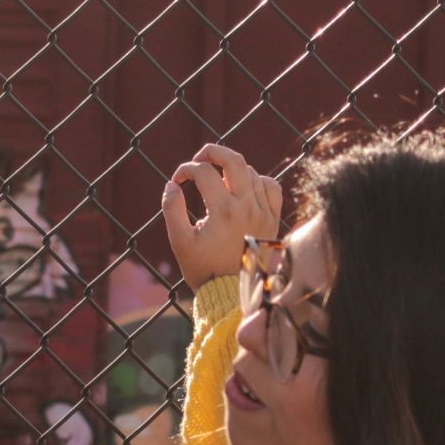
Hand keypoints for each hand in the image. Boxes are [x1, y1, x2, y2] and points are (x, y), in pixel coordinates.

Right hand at [163, 143, 282, 287]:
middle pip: (234, 160)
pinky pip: (271, 186)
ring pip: (251, 171)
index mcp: (222, 211)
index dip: (185, 170)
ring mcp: (263, 211)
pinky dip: (257, 180)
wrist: (234, 293)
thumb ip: (172, 210)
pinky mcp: (273, 218)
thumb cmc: (204, 269)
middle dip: (212, 151)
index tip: (176, 181)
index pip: (203, 172)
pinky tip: (243, 188)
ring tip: (216, 179)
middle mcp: (247, 206)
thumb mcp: (180, 242)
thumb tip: (171, 185)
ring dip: (230, 169)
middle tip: (199, 158)